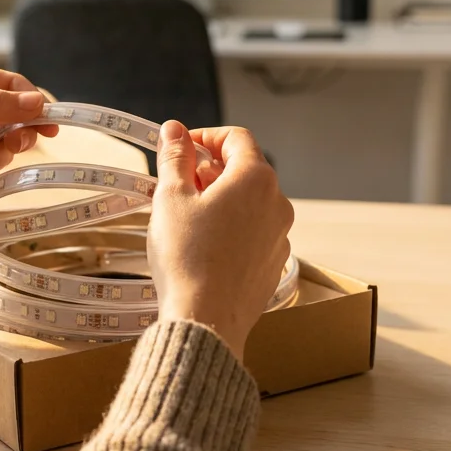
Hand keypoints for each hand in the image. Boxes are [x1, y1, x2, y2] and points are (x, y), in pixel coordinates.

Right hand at [147, 121, 293, 359]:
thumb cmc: (186, 257)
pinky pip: (254, 233)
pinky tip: (204, 245)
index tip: (182, 147)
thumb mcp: (171, 198)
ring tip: (187, 216)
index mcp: (255, 179)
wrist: (205, 320)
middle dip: (211, 169)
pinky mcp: (273, 264)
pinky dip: (232, 227)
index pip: (236, 138)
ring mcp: (279, 236)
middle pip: (246, 170)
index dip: (206, 136)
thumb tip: (174, 130)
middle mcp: (277, 204)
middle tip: (178, 183)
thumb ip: (175, 158)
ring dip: (222, 199)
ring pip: (251, 203)